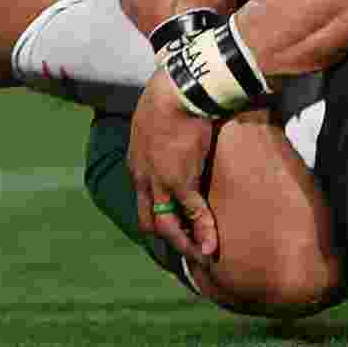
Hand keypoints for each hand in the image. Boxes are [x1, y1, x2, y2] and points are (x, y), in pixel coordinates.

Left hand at [128, 69, 217, 264]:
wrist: (176, 90)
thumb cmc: (170, 94)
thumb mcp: (156, 114)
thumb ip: (162, 128)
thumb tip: (177, 122)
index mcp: (136, 162)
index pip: (142, 197)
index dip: (157, 212)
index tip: (172, 221)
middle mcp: (142, 178)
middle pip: (148, 218)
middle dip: (166, 235)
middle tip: (184, 246)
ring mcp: (160, 183)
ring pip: (167, 224)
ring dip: (183, 243)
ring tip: (199, 256)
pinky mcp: (182, 181)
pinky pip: (193, 213)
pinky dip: (203, 232)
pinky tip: (212, 245)